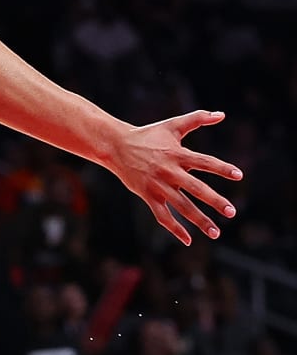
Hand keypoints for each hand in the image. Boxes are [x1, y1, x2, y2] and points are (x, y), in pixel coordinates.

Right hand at [107, 110, 241, 244]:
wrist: (115, 146)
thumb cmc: (148, 135)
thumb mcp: (172, 126)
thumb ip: (197, 119)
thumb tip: (221, 114)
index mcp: (177, 154)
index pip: (204, 162)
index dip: (221, 168)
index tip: (239, 175)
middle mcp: (169, 171)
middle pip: (196, 188)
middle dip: (214, 201)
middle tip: (232, 212)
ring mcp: (158, 185)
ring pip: (181, 206)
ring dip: (199, 220)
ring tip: (216, 232)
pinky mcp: (148, 195)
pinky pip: (162, 215)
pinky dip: (175, 228)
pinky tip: (188, 240)